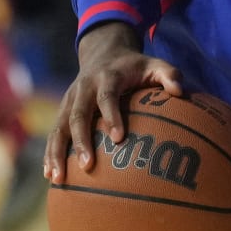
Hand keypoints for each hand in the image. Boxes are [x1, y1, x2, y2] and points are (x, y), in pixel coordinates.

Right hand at [44, 23, 184, 184]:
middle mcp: (84, 88)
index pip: (107, 96)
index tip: (118, 138)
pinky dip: (49, 153)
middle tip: (87, 165)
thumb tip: (181, 91)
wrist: (103, 52)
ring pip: (59, 126)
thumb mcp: (153, 63)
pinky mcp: (62, 110)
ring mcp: (70, 99)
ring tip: (59, 178)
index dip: (111, 115)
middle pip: (78, 114)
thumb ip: (169, 74)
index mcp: (107, 77)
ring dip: (57, 152)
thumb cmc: (134, 66)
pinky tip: (50, 175)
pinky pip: (53, 133)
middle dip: (81, 140)